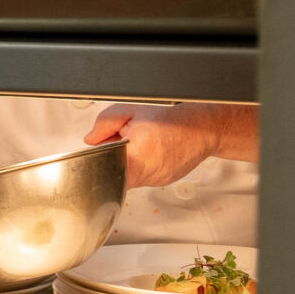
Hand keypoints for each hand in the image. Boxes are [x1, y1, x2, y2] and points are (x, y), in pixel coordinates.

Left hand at [85, 103, 257, 189]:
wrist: (203, 128)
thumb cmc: (171, 120)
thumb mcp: (131, 111)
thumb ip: (105, 123)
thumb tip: (91, 139)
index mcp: (138, 156)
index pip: (105, 173)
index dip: (97, 165)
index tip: (95, 159)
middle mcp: (148, 173)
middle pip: (114, 176)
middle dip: (110, 163)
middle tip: (119, 146)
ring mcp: (156, 180)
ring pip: (128, 178)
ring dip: (125, 165)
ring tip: (138, 147)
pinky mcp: (162, 182)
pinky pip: (142, 178)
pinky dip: (139, 167)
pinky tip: (148, 154)